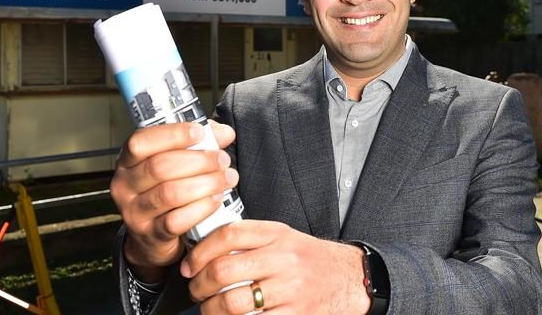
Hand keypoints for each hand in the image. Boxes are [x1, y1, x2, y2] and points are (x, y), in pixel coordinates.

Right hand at [111, 121, 237, 281]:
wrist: (152, 237)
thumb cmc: (166, 190)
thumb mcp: (176, 162)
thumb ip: (199, 143)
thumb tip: (224, 134)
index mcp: (127, 161)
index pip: (140, 142)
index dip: (171, 135)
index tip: (199, 132)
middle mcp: (125, 186)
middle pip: (159, 167)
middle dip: (198, 160)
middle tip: (223, 159)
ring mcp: (134, 212)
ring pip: (170, 194)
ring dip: (205, 183)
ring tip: (227, 178)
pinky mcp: (150, 235)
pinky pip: (177, 220)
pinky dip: (201, 208)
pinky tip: (217, 199)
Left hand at [181, 220, 370, 314]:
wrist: (351, 279)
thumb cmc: (311, 260)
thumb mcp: (285, 237)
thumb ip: (251, 240)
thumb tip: (206, 250)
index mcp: (277, 234)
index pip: (228, 235)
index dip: (200, 251)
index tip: (189, 264)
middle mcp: (283, 259)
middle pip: (224, 270)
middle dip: (199, 285)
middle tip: (195, 290)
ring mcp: (290, 290)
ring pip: (233, 303)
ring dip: (210, 310)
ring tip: (208, 309)